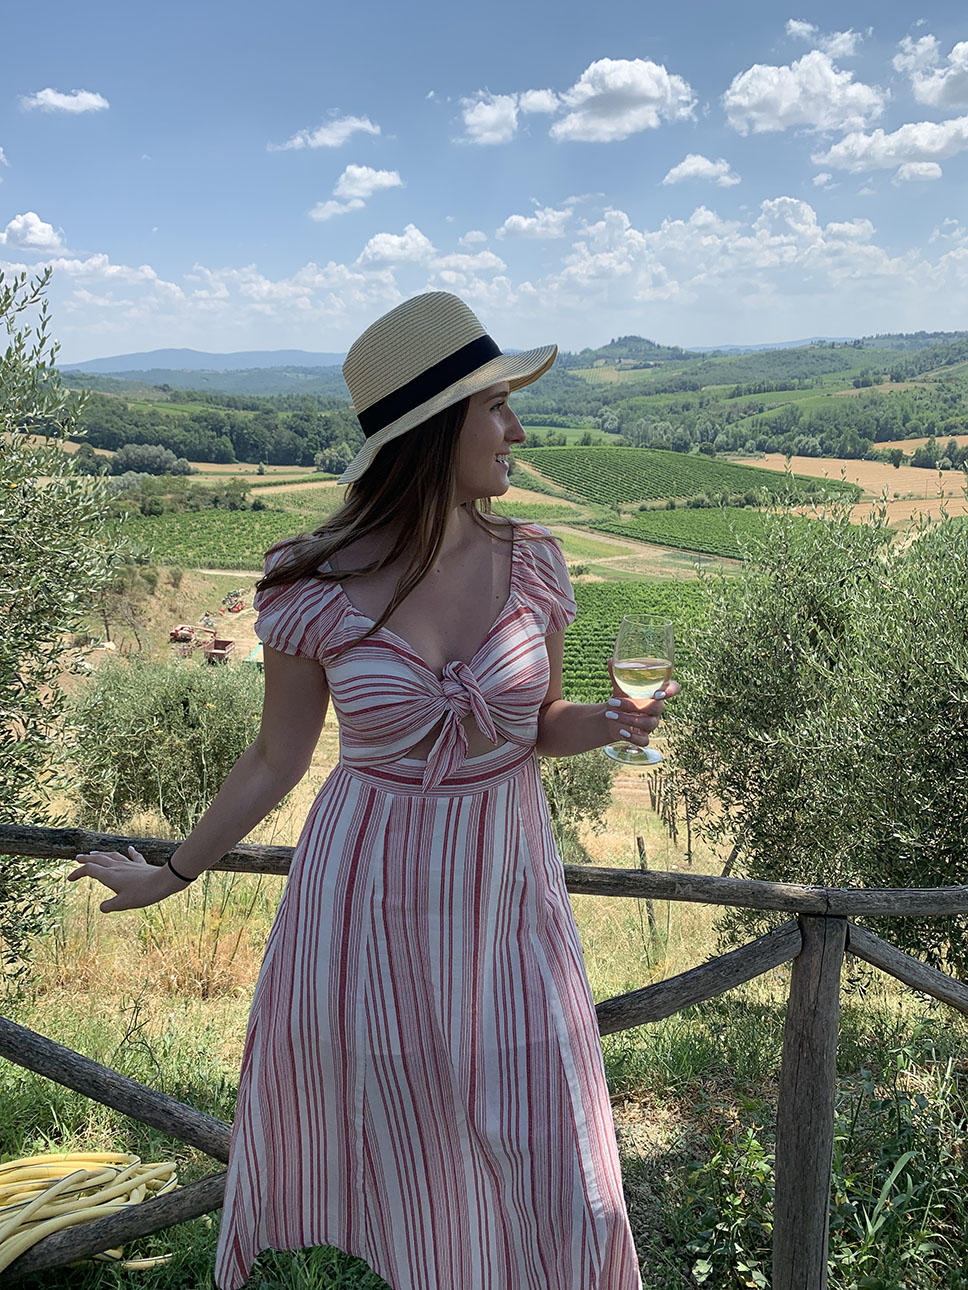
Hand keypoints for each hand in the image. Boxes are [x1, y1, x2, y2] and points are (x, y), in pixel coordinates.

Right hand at [68, 845, 187, 911]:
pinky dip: (130, 852)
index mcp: (110, 875)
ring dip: (102, 854)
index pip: (89, 870)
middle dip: (86, 859)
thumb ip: (109, 906)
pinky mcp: (141, 865)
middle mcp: (117, 867)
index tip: (70, 879)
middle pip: (98, 859)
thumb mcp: (123, 904)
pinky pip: (133, 856)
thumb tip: (101, 908)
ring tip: (94, 853)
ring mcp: (129, 864)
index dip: (78, 873)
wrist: (163, 882)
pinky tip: (129, 849)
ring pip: (112, 855)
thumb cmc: (143, 893)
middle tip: (77, 858)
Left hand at [604, 660, 680, 747]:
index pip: (674, 689)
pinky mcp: (643, 736)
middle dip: (634, 705)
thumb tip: (611, 660)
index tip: (657, 693)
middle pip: (657, 707)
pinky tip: (621, 731)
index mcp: (657, 692)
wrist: (611, 716)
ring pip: (649, 723)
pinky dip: (633, 737)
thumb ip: (617, 673)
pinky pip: (644, 740)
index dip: (671, 692)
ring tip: (610, 714)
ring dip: (628, 719)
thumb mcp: (619, 685)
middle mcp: (657, 708)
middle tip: (613, 702)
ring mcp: (652, 723)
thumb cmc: (621, 696)